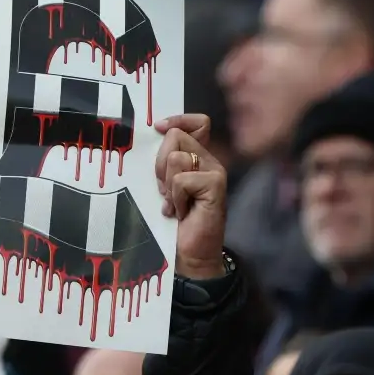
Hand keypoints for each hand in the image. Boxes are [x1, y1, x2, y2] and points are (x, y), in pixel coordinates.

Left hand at [153, 114, 226, 280]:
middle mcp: (210, 160)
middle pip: (176, 137)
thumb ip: (165, 161)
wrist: (190, 253)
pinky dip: (175, 198)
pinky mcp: (216, 185)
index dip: (177, 121)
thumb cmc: (174, 220)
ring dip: (167, 185)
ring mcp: (215, 172)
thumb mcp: (165, 185)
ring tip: (174, 203)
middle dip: (161, 164)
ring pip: (176, 158)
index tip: (158, 128)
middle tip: (165, 190)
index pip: (197, 123)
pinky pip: (181, 180)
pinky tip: (180, 212)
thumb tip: (157, 133)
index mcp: (199, 157)